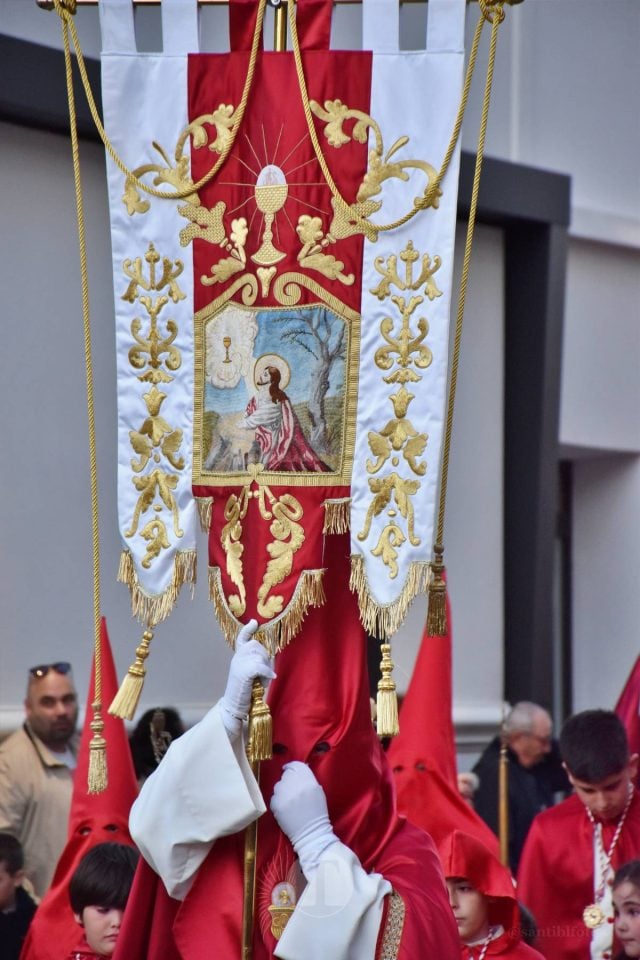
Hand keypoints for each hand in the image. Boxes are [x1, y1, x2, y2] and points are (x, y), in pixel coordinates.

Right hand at [219, 620, 275, 737]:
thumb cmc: (246, 692)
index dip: (247, 630)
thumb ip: (257, 663)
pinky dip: (267, 672)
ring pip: (259, 656)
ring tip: (262, 682)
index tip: (254, 622)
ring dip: (265, 669)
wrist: (235, 707)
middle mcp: (236, 659)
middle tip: (264, 674)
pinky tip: (270, 678)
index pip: (241, 638)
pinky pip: (259, 666)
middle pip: (256, 646)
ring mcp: (238, 665)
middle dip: (264, 658)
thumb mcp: (251, 674)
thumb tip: (268, 655)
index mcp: (238, 658)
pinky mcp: (242, 673)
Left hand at [270, 761, 336, 877]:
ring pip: (278, 785)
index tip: (289, 770)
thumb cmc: (317, 812)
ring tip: (288, 800)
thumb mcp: (318, 791)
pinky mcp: (276, 805)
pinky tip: (285, 808)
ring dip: (282, 790)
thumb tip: (298, 771)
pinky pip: (274, 798)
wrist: (311, 833)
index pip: (296, 765)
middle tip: (291, 789)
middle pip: (286, 775)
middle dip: (288, 780)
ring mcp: (284, 794)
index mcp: (308, 781)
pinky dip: (278, 801)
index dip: (291, 767)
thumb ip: (308, 779)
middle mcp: (295, 785)